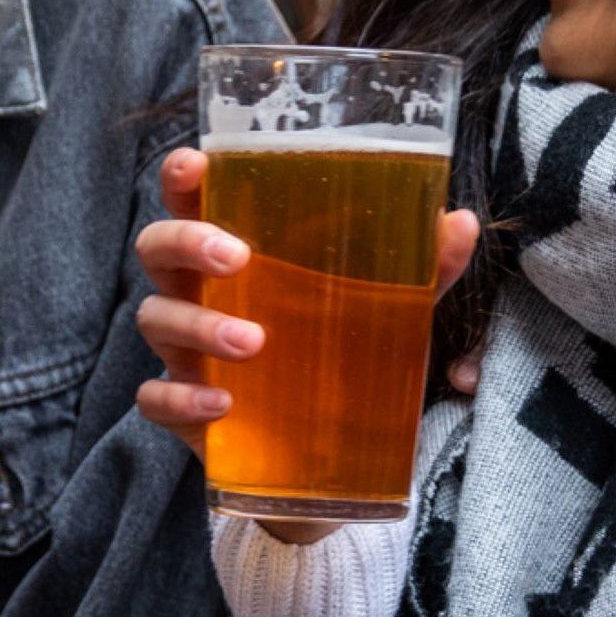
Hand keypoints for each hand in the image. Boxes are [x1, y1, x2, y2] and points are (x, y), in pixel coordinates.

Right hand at [132, 147, 479, 543]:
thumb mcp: (387, 306)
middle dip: (187, 242)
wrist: (327, 451)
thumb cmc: (339, 349)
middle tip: (237, 257)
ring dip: (200, 324)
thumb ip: (422, 266)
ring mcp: (185, 350)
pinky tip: (222, 405)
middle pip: (158, 249)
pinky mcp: (185, 408)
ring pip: (157, 319)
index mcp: (234, 251)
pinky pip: (155, 399)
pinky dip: (181, 399)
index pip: (192, 199)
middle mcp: (198, 291)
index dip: (182, 176)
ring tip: (255, 342)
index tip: (195, 166)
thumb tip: (459, 222)